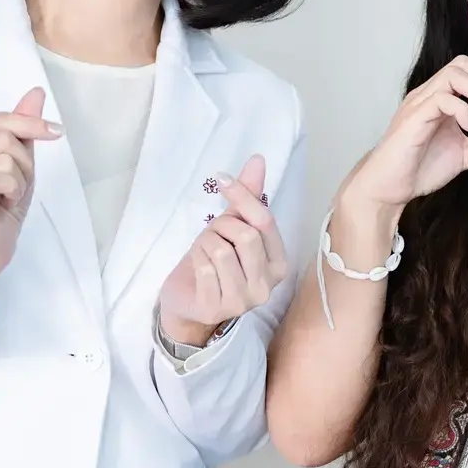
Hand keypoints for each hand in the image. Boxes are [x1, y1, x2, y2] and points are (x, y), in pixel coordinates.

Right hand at [0, 87, 61, 306]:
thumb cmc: (2, 203)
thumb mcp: (20, 158)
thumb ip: (23, 125)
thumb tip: (36, 92)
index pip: (0, 119)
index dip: (31, 126)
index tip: (55, 132)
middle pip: (3, 137)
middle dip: (24, 163)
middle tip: (15, 185)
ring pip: (3, 157)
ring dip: (19, 180)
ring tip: (6, 195)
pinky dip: (12, 190)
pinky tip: (0, 203)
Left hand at [158, 154, 286, 345]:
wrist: (189, 301)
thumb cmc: (215, 263)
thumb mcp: (233, 227)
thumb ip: (248, 196)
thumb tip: (258, 159)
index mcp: (279, 263)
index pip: (265, 222)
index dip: (243, 197)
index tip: (222, 179)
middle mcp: (267, 286)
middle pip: (245, 236)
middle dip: (220, 227)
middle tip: (212, 234)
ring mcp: (243, 301)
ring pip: (221, 251)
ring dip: (204, 244)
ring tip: (203, 252)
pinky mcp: (216, 308)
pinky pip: (203, 268)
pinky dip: (195, 259)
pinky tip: (196, 267)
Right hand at [343, 56, 467, 212]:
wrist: (389, 188)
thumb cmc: (420, 168)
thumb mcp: (466, 155)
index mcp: (440, 97)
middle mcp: (428, 94)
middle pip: (462, 63)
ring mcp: (419, 105)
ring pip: (452, 75)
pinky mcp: (413, 119)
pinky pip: (441, 99)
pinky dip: (463, 109)